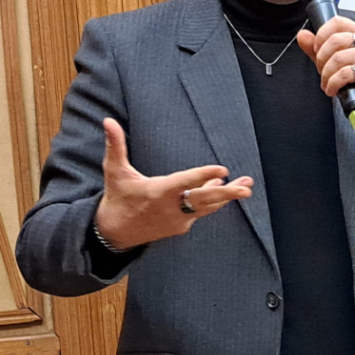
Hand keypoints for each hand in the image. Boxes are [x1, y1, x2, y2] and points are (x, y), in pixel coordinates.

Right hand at [93, 118, 253, 249]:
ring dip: (226, 196)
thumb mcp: (114, 171)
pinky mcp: (181, 226)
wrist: (114, 233)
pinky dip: (212, 201)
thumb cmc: (117, 197)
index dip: (204, 176)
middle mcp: (171, 208)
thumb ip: (115, 145)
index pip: (185, 182)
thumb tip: (108, 121)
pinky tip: (223, 190)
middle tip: (246, 188)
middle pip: (204, 200)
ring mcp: (178, 219)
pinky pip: (201, 212)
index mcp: (157, 192)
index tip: (222, 170)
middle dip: (227, 194)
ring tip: (246, 187)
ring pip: (207, 207)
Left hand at [296, 18, 354, 126]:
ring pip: (338, 58)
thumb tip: (302, 35)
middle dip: (321, 59)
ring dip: (326, 75)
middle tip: (322, 71)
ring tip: (327, 83)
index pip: (337, 22)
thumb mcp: (332, 61)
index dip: (321, 35)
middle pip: (335, 40)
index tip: (317, 50)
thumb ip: (316, 48)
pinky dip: (333, 83)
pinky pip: (345, 73)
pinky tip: (333, 89)